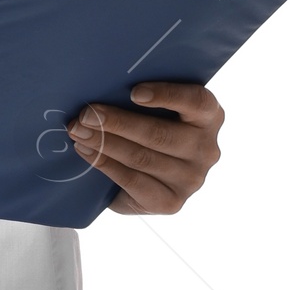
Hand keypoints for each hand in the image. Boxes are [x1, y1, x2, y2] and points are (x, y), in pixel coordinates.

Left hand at [67, 80, 223, 216]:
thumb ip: (145, 100)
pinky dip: (105, 164)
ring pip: (142, 157)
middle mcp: (207, 149)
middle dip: (117, 122)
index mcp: (210, 117)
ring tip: (79, 131)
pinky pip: (133, 180)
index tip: (134, 92)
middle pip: (159, 134)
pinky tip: (87, 152)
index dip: (167, 95)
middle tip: (86, 115)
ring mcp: (192, 179)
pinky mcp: (172, 202)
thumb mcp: (158, 112)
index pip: (197, 101)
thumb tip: (104, 87)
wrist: (147, 183)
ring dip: (104, 143)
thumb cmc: (151, 132)